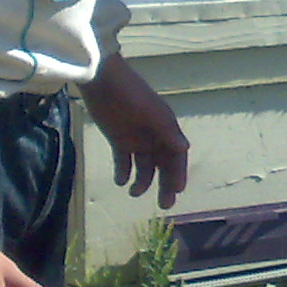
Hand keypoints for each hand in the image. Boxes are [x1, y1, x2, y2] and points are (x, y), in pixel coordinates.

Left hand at [79, 53, 190, 208]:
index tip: (177, 190)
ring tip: (134, 193)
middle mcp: (154, 136)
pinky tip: (120, 181)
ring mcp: (136, 138)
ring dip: (142, 181)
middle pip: (163, 165)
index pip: (176, 156)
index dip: (178, 173)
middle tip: (164, 205)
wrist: (103, 80)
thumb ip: (166, 131)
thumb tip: (184, 148)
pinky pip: (123, 161)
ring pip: (144, 166)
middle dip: (165, 184)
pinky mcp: (118, 139)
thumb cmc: (131, 94)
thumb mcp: (151, 112)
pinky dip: (123, 172)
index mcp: (166, 128)